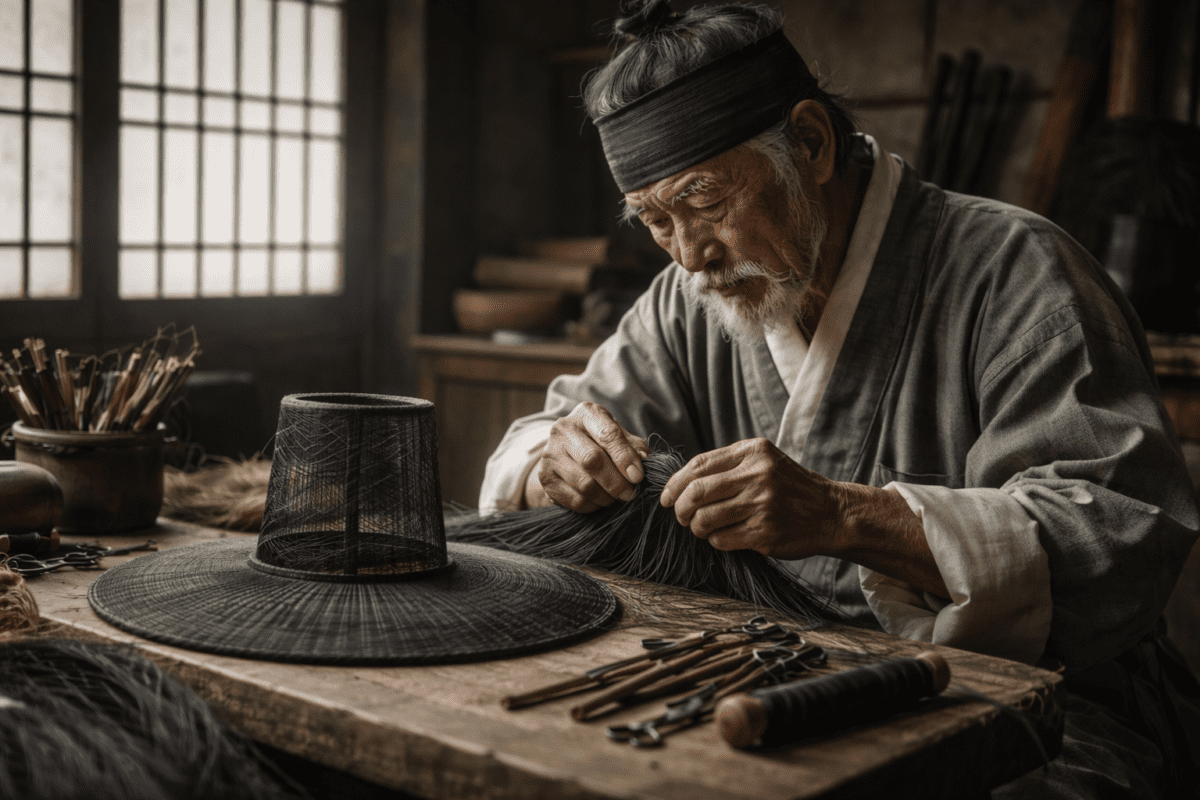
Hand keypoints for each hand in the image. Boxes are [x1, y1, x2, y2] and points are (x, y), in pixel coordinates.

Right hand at [528, 402, 649, 512]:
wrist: (565, 452)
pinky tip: (599, 501)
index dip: (625, 458)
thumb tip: (644, 460)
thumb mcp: (618, 436)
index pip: (608, 434)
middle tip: (630, 494)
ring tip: (615, 497)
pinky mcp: (545, 477)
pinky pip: (574, 499)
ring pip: (584, 483)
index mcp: (586, 413)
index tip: (638, 477)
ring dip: (606, 497)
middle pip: (592, 460)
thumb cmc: (600, 442)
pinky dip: (593, 506)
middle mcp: (563, 429)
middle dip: (616, 482)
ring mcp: (550, 453)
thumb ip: (634, 446)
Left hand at [660, 437, 947, 597]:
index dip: (675, 483)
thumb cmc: (790, 488)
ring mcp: (762, 504)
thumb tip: (680, 481)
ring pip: (705, 519)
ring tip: (703, 528)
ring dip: (696, 527)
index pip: (698, 466)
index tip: (667, 498)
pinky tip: (725, 537)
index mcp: (753, 452)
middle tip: (681, 517)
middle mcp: (758, 474)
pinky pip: (721, 539)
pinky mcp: (765, 532)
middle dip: (680, 508)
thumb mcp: (764, 462)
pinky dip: (715, 541)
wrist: (832, 512)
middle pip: (696, 492)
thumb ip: (728, 465)